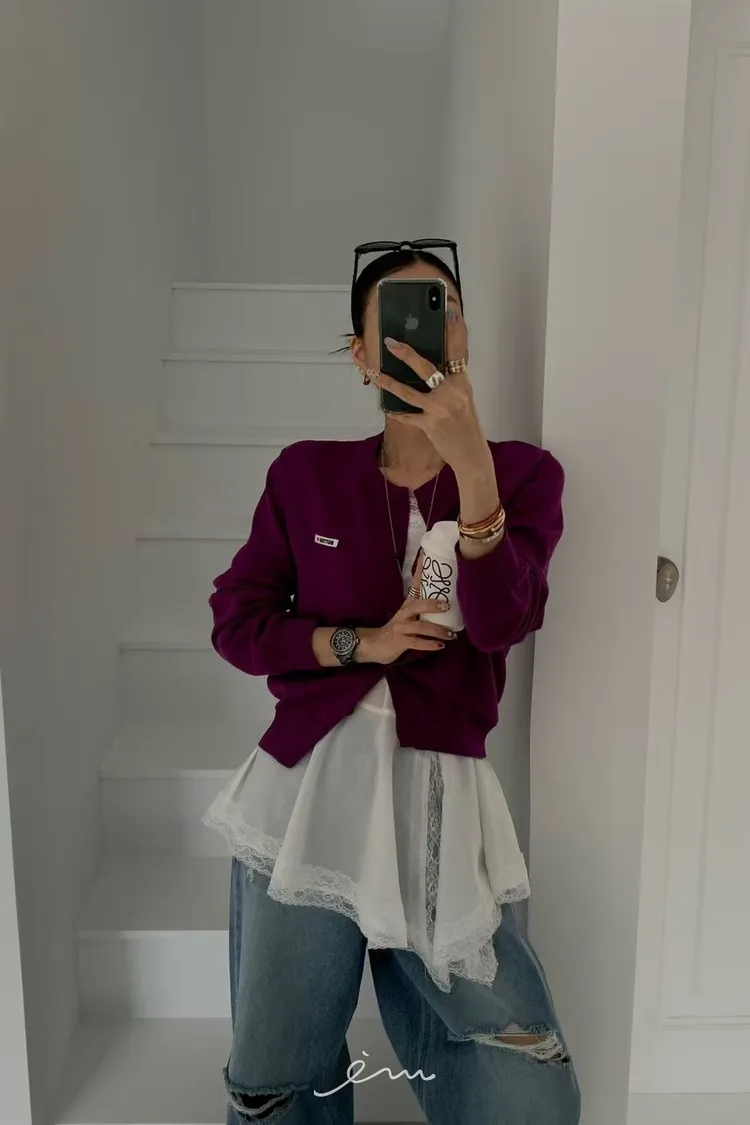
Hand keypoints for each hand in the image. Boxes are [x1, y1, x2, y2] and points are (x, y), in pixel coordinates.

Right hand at [356, 553, 456, 663]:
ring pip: (421, 628)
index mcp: (408, 605)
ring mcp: (402, 628)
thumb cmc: (398, 629)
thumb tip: (447, 602)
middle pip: (417, 605)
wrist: (375, 645)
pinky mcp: (401, 642)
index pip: (415, 584)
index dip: (420, 571)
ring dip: (437, 631)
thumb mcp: (409, 615)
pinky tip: (440, 646)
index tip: (426, 556)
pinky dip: (430, 645)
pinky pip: (417, 643)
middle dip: (432, 605)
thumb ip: (423, 609)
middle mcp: (404, 614)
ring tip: (451, 635)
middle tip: (447, 606)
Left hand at [373, 314, 488, 472]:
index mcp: (462, 382)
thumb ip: (449, 382)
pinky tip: (385, 406)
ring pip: (408, 393)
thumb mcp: (463, 398)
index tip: (451, 310)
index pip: (458, 351)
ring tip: (375, 372)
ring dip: (389, 382)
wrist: (471, 453)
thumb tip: (429, 368)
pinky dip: (396, 412)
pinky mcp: (429, 426)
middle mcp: (452, 393)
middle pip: (426, 368)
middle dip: (407, 354)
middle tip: (390, 342)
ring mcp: (439, 410)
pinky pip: (407, 416)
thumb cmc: (465, 424)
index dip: (455, 330)